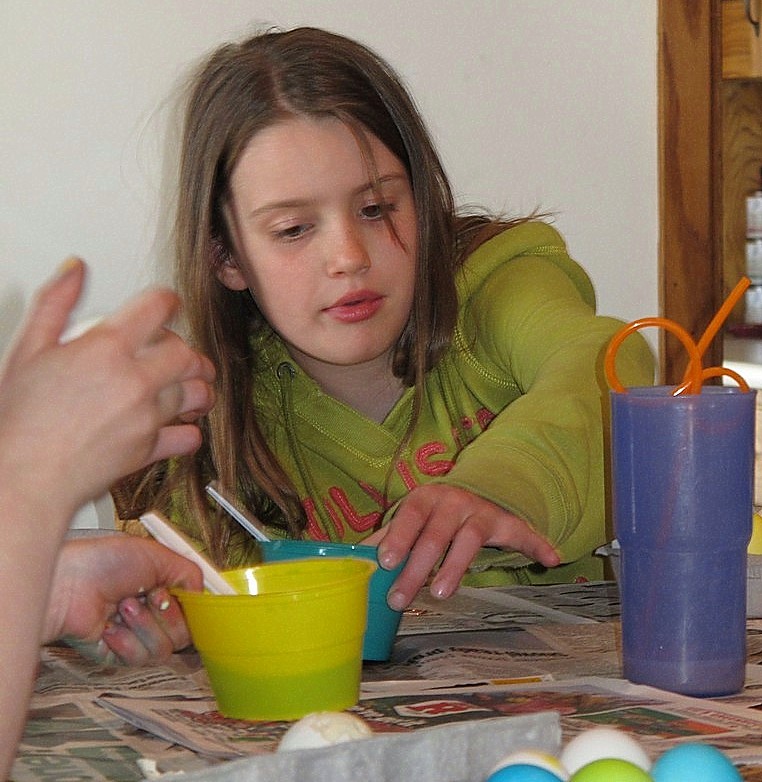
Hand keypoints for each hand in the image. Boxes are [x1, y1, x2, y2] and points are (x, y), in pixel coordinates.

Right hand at [0, 258, 215, 520]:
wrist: (21, 477)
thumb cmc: (19, 418)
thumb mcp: (28, 348)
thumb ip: (54, 302)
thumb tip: (75, 268)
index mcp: (107, 348)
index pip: (158, 308)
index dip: (166, 301)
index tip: (167, 306)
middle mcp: (135, 379)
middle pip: (186, 351)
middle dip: (187, 349)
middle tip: (179, 353)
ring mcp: (146, 416)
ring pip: (196, 392)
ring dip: (198, 387)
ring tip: (189, 387)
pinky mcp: (149, 450)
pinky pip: (188, 437)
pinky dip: (189, 431)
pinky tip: (180, 425)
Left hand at [44, 536, 202, 663]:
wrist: (68, 584)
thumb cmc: (103, 562)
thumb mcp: (157, 556)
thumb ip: (189, 574)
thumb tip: (201, 595)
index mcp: (161, 589)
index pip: (192, 611)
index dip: (192, 608)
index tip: (184, 598)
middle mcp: (150, 614)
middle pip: (184, 634)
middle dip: (168, 614)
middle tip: (150, 596)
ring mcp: (134, 635)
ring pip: (164, 649)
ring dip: (145, 626)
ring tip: (123, 607)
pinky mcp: (117, 655)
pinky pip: (138, 658)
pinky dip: (126, 641)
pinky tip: (110, 626)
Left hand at [373, 484, 559, 609]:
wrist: (477, 489)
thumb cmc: (433, 512)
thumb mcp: (409, 517)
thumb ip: (385, 537)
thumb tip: (352, 560)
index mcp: (425, 499)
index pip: (409, 516)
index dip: (397, 537)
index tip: (384, 561)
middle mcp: (453, 502)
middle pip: (435, 535)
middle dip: (417, 568)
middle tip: (401, 598)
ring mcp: (481, 512)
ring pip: (470, 539)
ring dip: (457, 565)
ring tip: (443, 593)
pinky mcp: (506, 522)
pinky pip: (523, 532)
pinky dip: (538, 543)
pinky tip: (551, 559)